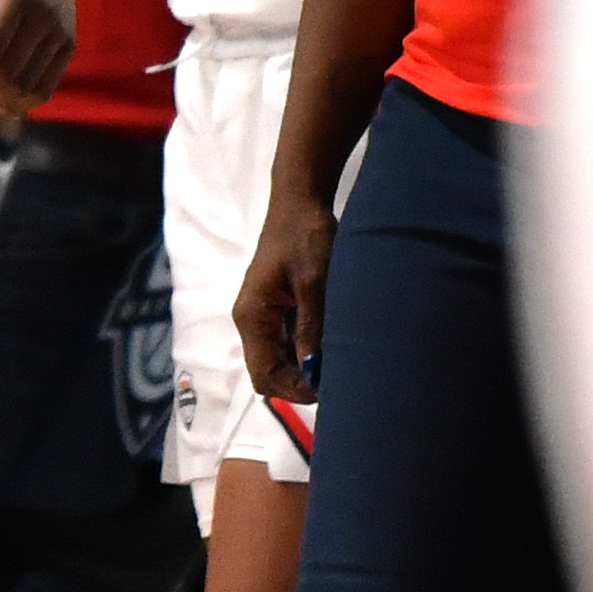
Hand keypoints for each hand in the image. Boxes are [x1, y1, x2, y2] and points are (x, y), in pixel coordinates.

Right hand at [233, 190, 334, 402]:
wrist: (300, 202)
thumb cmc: (305, 237)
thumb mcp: (313, 284)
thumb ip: (311, 329)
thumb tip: (313, 372)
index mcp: (252, 317)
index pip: (263, 374)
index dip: (292, 389)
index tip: (327, 388)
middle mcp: (253, 320)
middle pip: (270, 370)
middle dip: (300, 380)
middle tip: (338, 377)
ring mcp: (265, 314)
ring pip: (282, 357)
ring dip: (306, 364)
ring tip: (339, 358)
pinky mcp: (279, 306)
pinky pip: (290, 339)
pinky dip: (309, 347)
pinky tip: (332, 340)